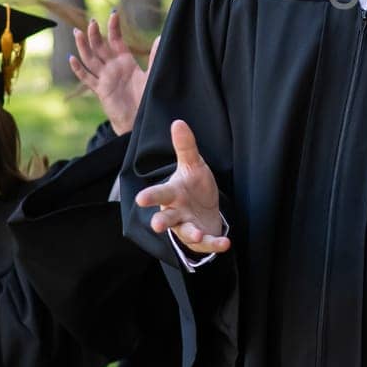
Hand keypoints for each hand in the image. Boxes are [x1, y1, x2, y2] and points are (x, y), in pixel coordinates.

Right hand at [69, 11, 154, 134]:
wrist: (139, 118)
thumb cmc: (146, 96)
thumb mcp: (152, 75)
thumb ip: (154, 57)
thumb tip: (160, 38)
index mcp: (125, 61)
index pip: (116, 40)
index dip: (114, 28)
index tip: (114, 13)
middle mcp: (113, 67)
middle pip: (100, 47)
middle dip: (95, 34)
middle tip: (92, 21)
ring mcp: (104, 77)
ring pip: (90, 59)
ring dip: (83, 46)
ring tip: (77, 33)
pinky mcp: (100, 89)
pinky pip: (86, 78)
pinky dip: (78, 69)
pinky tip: (72, 58)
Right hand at [134, 120, 229, 254]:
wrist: (205, 209)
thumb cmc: (193, 186)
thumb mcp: (192, 165)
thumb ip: (185, 147)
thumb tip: (178, 122)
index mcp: (172, 193)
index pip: (159, 194)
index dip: (149, 196)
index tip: (140, 199)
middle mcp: (176, 213)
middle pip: (166, 218)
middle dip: (161, 221)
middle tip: (156, 225)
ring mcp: (188, 227)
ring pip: (186, 232)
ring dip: (192, 234)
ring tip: (198, 235)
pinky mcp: (202, 238)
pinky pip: (208, 243)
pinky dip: (216, 244)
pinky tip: (226, 244)